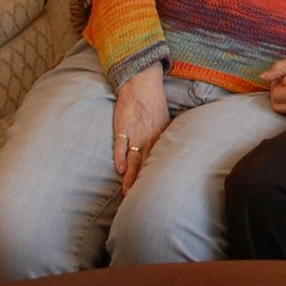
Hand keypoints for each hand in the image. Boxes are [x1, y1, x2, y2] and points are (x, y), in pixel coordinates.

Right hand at [112, 66, 170, 192]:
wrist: (141, 84)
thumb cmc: (153, 103)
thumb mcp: (164, 121)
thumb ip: (163, 137)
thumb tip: (167, 152)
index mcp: (160, 137)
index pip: (159, 162)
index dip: (156, 178)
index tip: (155, 193)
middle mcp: (149, 138)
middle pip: (145, 166)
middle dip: (141, 184)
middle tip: (138, 201)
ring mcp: (135, 134)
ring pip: (133, 160)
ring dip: (130, 177)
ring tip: (127, 193)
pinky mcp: (122, 128)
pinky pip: (120, 146)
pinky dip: (119, 158)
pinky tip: (118, 170)